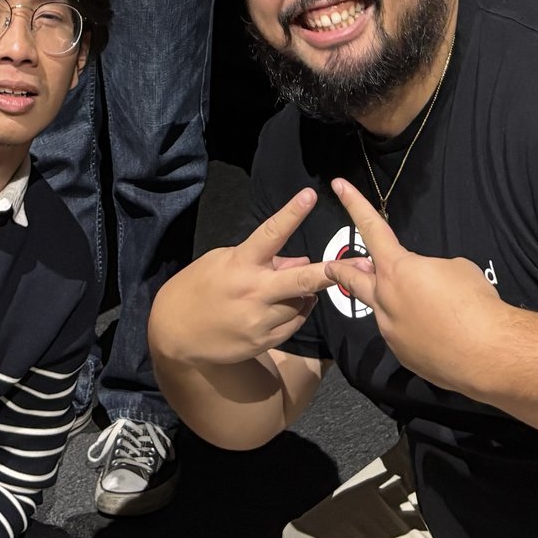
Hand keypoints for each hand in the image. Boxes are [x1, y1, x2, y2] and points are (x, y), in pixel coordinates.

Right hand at [153, 188, 334, 366]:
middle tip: (362, 264)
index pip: (270, 234)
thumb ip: (263, 260)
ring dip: (306, 293)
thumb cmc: (199, 286)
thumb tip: (300, 260)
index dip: (291, 214)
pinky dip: (298, 312)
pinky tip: (290, 306)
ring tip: (295, 289)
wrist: (175, 331)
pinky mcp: (263, 341)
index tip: (309, 195)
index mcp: (240, 263)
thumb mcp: (223, 261)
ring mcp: (259, 320)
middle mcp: (253, 291)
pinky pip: (294, 324)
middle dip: (332, 272)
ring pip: (301, 303)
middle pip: (301, 280)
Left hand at [325, 179, 501, 395]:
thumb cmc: (474, 302)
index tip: (337, 185)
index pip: (371, 229)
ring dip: (392, 303)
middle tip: (330, 267)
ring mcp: (391, 332)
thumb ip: (430, 270)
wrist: (487, 353)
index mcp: (396, 270)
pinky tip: (436, 332)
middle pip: (353, 280)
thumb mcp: (456, 268)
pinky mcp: (403, 356)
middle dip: (340, 270)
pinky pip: (403, 336)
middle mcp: (385, 300)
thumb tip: (427, 283)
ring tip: (418, 304)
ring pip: (383, 311)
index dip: (354, 204)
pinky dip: (414, 329)